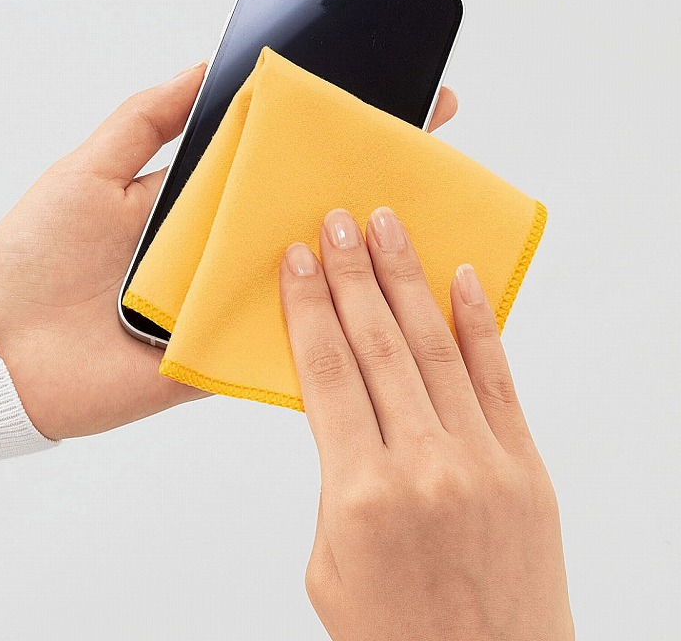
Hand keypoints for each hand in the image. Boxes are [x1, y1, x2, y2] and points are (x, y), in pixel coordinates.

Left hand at [0, 54, 458, 441]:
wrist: (3, 352)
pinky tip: (375, 307)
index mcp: (196, 200)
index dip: (322, 133)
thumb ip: (146, 119)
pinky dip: (322, 329)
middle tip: (422, 159)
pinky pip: (281, 340)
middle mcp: (219, 246)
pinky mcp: (223, 351)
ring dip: (351, 258)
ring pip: (301, 276)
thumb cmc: (37, 254)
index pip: (270, 160)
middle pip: (296, 214)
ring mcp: (226, 299)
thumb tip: (206, 66)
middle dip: (359, 187)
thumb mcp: (88, 169)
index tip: (381, 101)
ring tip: (414, 227)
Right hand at [279, 207, 572, 639]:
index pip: (325, 372)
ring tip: (387, 227)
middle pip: (377, 344)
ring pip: (435, 346)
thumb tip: (347, 407)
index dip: (308, 308)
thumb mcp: (330, 558)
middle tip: (336, 222)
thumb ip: (336, 473)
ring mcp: (482, 459)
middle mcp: (424, 464)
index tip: (297, 260)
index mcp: (361, 493)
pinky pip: (498, 377)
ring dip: (406, 279)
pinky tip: (461, 279)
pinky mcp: (525, 464)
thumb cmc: (395, 634)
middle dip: (351, 274)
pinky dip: (478, 323)